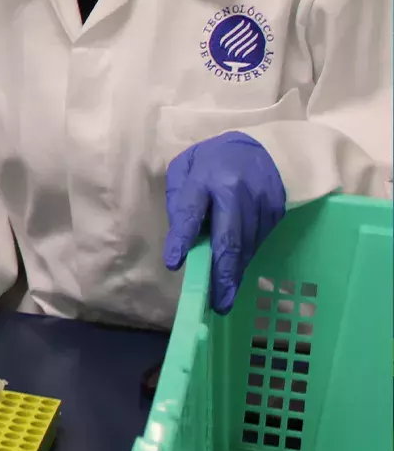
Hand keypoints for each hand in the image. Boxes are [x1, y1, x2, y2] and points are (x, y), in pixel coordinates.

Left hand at [163, 132, 286, 314]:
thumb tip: (181, 239)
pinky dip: (246, 258)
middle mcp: (235, 191)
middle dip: (222, 273)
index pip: (192, 211)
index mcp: (205, 177)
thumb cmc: (214, 161)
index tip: (174, 262)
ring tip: (224, 296)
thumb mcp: (184, 169)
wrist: (262, 148)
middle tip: (217, 302)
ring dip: (235, 272)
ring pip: (247, 245)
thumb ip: (179, 200)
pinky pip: (259, 241)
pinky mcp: (276, 210)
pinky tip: (237, 270)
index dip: (183, 238)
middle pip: (228, 238)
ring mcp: (261, 202)